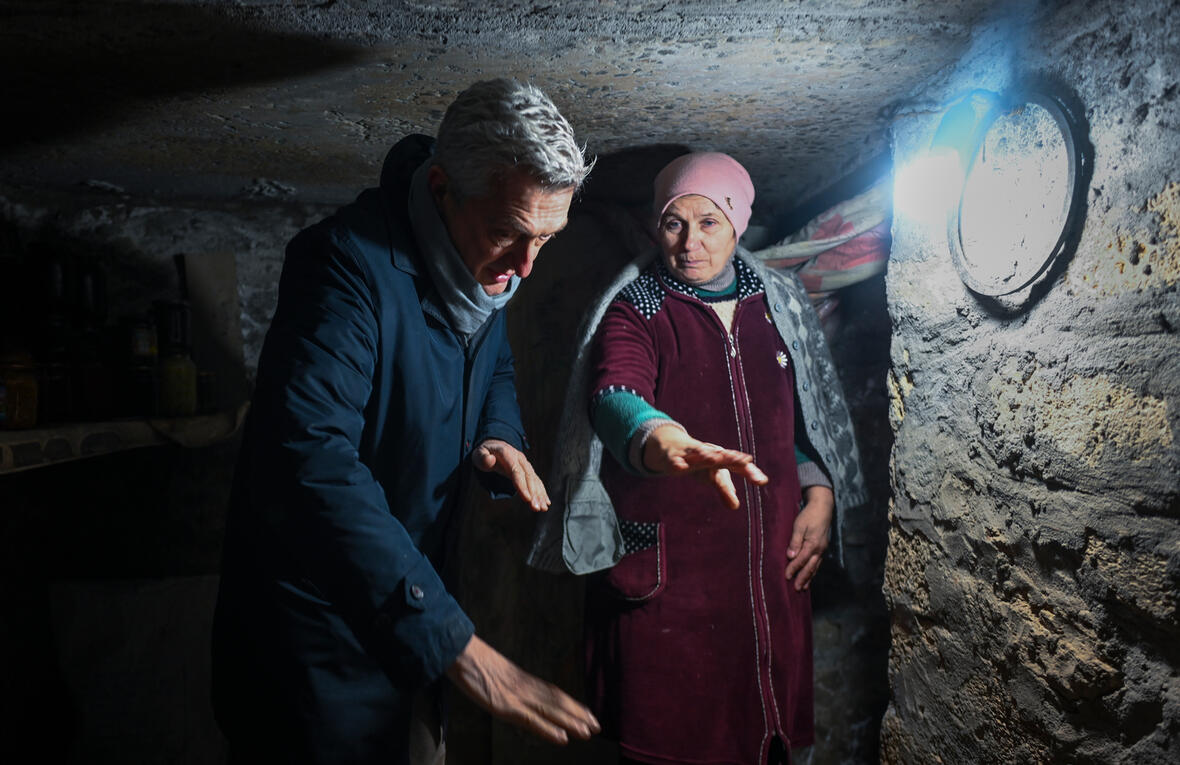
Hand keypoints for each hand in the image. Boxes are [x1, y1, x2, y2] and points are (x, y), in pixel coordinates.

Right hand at [446, 634, 600, 744]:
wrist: (460, 651)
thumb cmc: (472, 662)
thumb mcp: (493, 673)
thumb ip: (505, 684)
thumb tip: (510, 690)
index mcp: (522, 679)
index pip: (552, 692)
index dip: (570, 703)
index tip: (586, 712)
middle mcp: (524, 687)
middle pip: (556, 701)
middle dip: (577, 714)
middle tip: (596, 726)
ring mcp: (516, 697)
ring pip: (550, 711)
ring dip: (570, 722)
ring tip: (588, 732)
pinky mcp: (506, 706)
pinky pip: (531, 720)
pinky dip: (549, 730)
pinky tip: (563, 739)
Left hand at [472, 439, 550, 510]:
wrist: (495, 446)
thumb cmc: (484, 453)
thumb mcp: (478, 453)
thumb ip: (482, 457)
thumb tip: (490, 460)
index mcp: (508, 453)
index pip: (516, 471)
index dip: (522, 485)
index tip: (527, 498)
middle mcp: (519, 458)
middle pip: (528, 476)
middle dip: (534, 493)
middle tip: (536, 508)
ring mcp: (525, 464)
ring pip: (535, 479)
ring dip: (540, 494)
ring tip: (543, 508)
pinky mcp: (527, 470)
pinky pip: (536, 481)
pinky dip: (542, 492)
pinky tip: (546, 502)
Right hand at [642, 425, 768, 509]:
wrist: (671, 446)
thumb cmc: (698, 462)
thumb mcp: (711, 476)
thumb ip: (724, 489)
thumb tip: (735, 506)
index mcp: (720, 458)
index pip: (737, 465)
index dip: (749, 472)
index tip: (761, 481)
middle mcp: (707, 453)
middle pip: (721, 456)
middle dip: (732, 458)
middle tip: (745, 460)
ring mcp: (690, 453)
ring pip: (699, 454)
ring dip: (707, 456)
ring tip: (715, 459)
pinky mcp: (673, 457)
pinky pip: (675, 460)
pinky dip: (677, 463)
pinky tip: (680, 467)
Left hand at [785, 485, 833, 590]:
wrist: (823, 507)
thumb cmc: (809, 515)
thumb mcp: (799, 526)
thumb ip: (795, 541)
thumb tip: (790, 556)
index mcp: (813, 544)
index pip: (801, 560)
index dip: (793, 568)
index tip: (786, 576)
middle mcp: (819, 549)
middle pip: (810, 567)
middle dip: (803, 578)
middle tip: (796, 589)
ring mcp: (822, 549)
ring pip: (815, 566)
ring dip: (809, 577)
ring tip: (804, 587)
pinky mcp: (822, 547)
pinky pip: (818, 563)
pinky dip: (813, 571)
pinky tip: (810, 575)